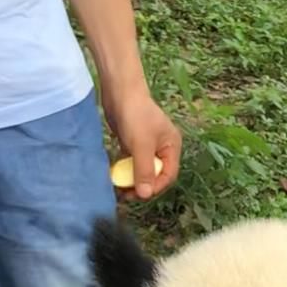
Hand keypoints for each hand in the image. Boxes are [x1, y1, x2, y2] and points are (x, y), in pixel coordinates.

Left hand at [103, 83, 180, 200]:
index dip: (155, 187)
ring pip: (141, 169)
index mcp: (172, 147)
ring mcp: (146, 145)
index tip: (139, 195)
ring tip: (118, 188)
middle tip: (126, 195)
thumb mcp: (141, 146)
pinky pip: (131, 162)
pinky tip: (114, 176)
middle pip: (155, 174)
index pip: (168, 175)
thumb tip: (145, 195)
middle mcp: (162, 148)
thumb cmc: (135, 115)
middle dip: (142, 185)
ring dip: (131, 180)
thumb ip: (144, 170)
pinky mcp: (132, 142)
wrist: (119, 91)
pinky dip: (124, 170)